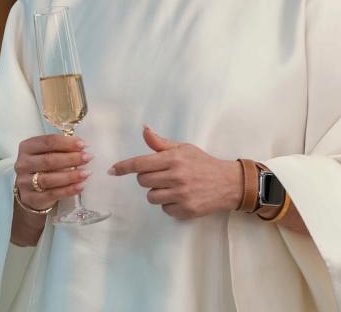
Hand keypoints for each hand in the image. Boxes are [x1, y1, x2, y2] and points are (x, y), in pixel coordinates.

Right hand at [13, 134, 92, 212]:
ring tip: (86, 173)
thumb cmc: (42, 168)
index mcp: (26, 147)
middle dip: (71, 158)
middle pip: (49, 160)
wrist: (29, 193)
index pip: (47, 142)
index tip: (83, 144)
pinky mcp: (31, 198)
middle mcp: (23, 164)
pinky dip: (68, 190)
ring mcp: (25, 182)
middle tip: (88, 158)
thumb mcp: (45, 154)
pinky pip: (52, 194)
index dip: (66, 143)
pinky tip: (80, 186)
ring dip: (71, 176)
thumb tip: (83, 147)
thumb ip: (59, 149)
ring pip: (49, 179)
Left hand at [109, 126, 241, 219]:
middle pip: (143, 181)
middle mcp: (176, 177)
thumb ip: (160, 143)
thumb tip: (144, 130)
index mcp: (173, 159)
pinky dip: (168, 204)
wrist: (228, 183)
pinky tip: (180, 197)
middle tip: (162, 175)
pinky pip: (164, 209)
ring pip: (151, 196)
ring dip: (157, 192)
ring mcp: (181, 195)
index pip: (140, 163)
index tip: (112, 170)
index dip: (124, 167)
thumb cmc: (203, 163)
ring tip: (171, 186)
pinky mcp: (186, 210)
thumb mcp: (183, 148)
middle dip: (148, 178)